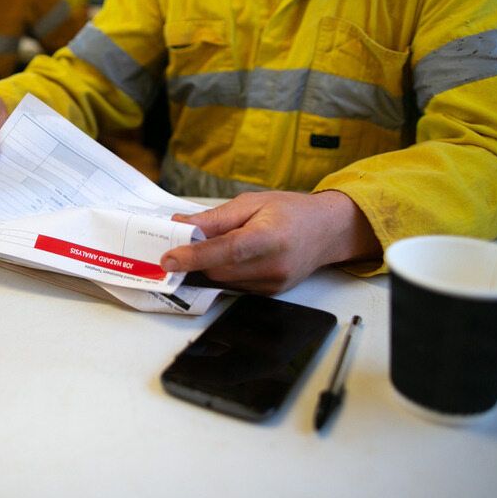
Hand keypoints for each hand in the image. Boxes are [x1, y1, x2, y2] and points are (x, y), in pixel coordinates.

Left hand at [160, 190, 380, 294]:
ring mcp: (273, 285)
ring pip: (223, 281)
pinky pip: (234, 286)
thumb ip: (215, 218)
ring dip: (210, 266)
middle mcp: (273, 267)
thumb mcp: (252, 203)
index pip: (226, 251)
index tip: (168, 259)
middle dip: (196, 258)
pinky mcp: (270, 294)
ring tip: (216, 245)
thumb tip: (180, 225)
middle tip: (182, 242)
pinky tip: (231, 258)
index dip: (194, 256)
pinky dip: (224, 273)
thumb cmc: (291, 212)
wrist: (328, 231)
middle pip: (218, 270)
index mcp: (270, 238)